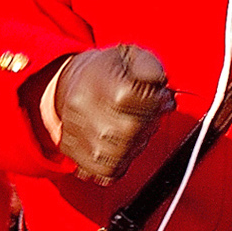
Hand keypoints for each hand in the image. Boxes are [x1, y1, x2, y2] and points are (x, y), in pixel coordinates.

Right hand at [48, 44, 176, 183]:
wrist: (70, 82)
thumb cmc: (107, 72)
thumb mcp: (133, 57)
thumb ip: (151, 68)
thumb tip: (160, 88)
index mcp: (100, 81)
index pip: (141, 100)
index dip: (157, 101)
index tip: (159, 97)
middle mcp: (84, 109)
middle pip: (131, 132)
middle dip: (148, 125)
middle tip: (147, 114)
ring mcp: (77, 133)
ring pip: (119, 158)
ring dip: (134, 147)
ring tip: (133, 130)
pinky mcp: (72, 151)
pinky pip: (104, 173)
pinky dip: (119, 166)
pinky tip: (121, 148)